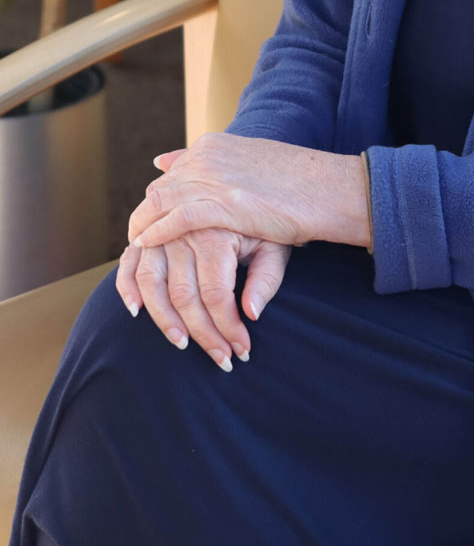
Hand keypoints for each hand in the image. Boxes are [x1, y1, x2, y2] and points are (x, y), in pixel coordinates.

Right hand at [116, 229, 291, 370]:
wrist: (238, 185)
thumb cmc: (259, 223)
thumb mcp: (274, 244)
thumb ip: (266, 278)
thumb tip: (251, 314)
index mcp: (215, 233)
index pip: (216, 293)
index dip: (228, 327)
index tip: (242, 351)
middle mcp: (183, 232)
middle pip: (184, 295)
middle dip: (203, 334)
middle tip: (221, 360)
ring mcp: (160, 232)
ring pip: (152, 283)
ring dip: (164, 319)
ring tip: (182, 344)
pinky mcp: (146, 233)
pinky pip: (128, 263)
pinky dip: (127, 287)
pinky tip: (136, 311)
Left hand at [126, 132, 370, 253]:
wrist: (326, 189)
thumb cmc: (297, 184)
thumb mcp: (250, 167)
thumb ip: (211, 164)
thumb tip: (163, 160)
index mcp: (215, 145)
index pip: (172, 172)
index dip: (157, 198)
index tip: (149, 218)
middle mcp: (208, 156)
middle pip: (160, 188)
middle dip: (144, 214)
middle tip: (134, 239)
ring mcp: (214, 177)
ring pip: (161, 202)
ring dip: (143, 226)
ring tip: (135, 247)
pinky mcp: (223, 202)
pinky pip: (177, 218)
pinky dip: (157, 233)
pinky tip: (148, 245)